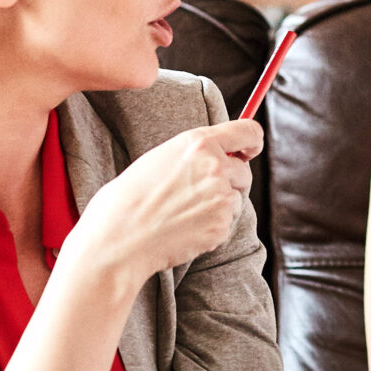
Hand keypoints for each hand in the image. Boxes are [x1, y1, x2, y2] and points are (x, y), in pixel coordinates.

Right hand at [73, 120, 259, 281]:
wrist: (118, 239)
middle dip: (230, 181)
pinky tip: (183, 229)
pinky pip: (226, 224)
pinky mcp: (222, 225)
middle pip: (244, 171)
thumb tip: (216, 156)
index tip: (250, 149)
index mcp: (197, 143)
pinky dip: (211, 228)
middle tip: (199, 194)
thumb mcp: (159, 159)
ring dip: (219, 206)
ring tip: (182, 213)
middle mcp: (215, 166)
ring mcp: (221, 197)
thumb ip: (192, 155)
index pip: (247, 131)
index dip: (252, 141)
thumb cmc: (127, 200)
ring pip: (235, 199)